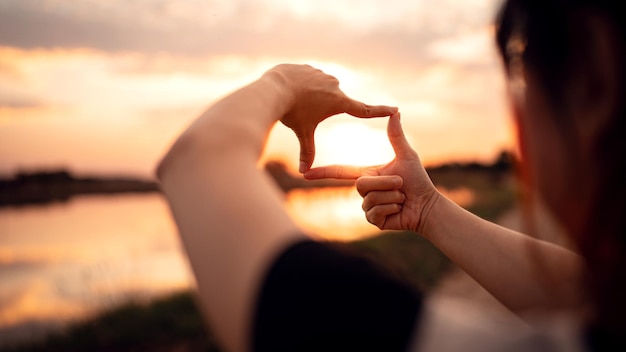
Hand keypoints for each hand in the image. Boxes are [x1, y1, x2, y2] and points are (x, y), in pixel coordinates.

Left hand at [264, 64, 397, 172]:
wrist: (275, 89)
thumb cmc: (291, 113)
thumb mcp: (302, 133)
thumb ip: (306, 151)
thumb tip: (304, 173)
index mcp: (338, 102)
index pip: (364, 109)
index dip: (380, 111)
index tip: (395, 109)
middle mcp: (334, 85)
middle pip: (329, 101)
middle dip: (318, 107)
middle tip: (303, 110)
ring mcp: (321, 74)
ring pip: (316, 89)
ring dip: (308, 95)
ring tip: (294, 100)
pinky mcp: (309, 67)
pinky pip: (305, 78)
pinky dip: (298, 85)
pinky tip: (288, 88)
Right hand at [304, 113, 438, 233]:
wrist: (427, 205)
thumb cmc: (418, 180)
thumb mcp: (406, 155)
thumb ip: (396, 136)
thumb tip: (395, 112)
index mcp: (367, 174)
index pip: (341, 171)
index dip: (323, 172)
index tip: (306, 172)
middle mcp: (364, 190)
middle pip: (361, 185)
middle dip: (385, 183)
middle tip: (401, 184)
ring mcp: (368, 207)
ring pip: (369, 199)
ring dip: (391, 197)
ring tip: (401, 197)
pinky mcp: (374, 221)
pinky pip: (374, 213)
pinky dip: (391, 209)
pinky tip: (398, 210)